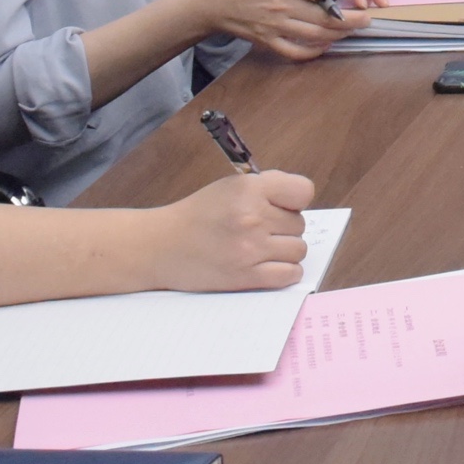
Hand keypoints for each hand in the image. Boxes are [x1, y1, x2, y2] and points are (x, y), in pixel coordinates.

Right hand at [149, 169, 314, 291]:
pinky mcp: (246, 276)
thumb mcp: (229, 187)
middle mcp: (252, 217)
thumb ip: (266, 189)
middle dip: (283, 228)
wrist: (160, 246)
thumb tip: (301, 201)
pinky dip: (285, 272)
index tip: (282, 207)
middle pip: (300, 224)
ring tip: (261, 249)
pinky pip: (289, 274)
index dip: (294, 201)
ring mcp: (250, 248)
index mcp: (249, 189)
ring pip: (298, 250)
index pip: (303, 191)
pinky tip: (269, 266)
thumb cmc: (197, 215)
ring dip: (285, 251)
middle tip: (259, 231)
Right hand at [197, 0, 354, 56]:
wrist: (210, 1)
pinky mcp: (267, 41)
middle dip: (352, 19)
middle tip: (368, 18)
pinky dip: (314, 51)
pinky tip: (326, 45)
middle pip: (324, 16)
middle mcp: (281, 4)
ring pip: (315, 35)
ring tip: (354, 31)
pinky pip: (295, 51)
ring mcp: (274, 25)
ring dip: (339, 35)